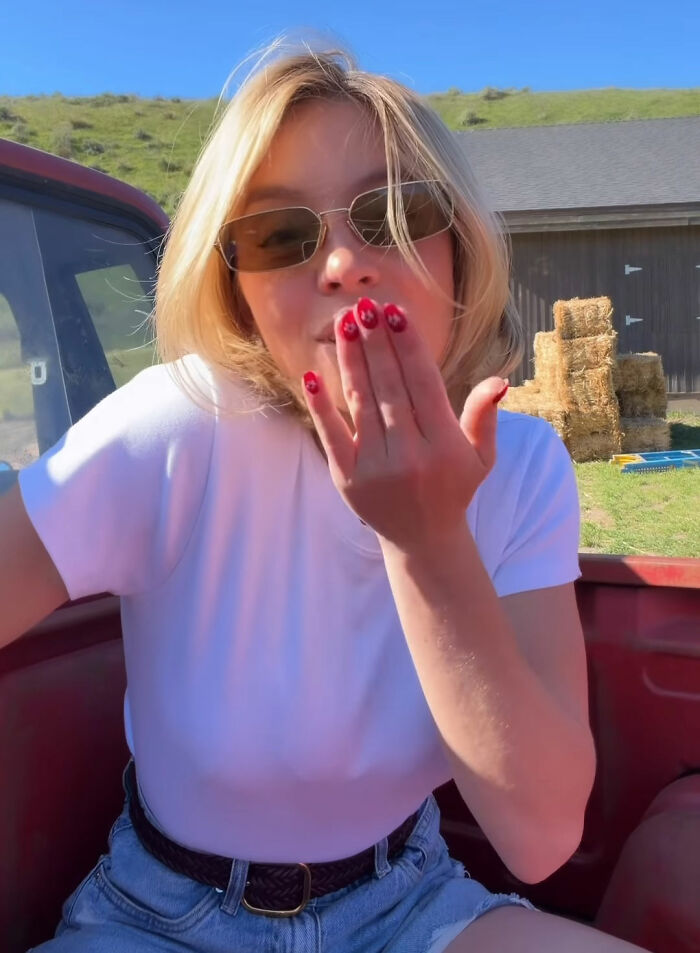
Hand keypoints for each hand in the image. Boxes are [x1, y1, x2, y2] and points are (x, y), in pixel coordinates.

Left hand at [302, 297, 508, 552]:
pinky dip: (321, 406)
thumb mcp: (482, 456)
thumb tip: (499, 380)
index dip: (409, 345)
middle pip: (390, 386)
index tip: (396, 313)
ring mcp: (376, 467)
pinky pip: (331, 435)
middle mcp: (411, 454)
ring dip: (352, 360)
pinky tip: (312, 376)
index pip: (423, 383)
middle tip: (365, 306)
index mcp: (445, 444)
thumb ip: (484, 416)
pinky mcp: (347, 478)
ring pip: (361, 403)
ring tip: (346, 323)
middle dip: (376, 342)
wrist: (423, 539)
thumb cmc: (453, 488)